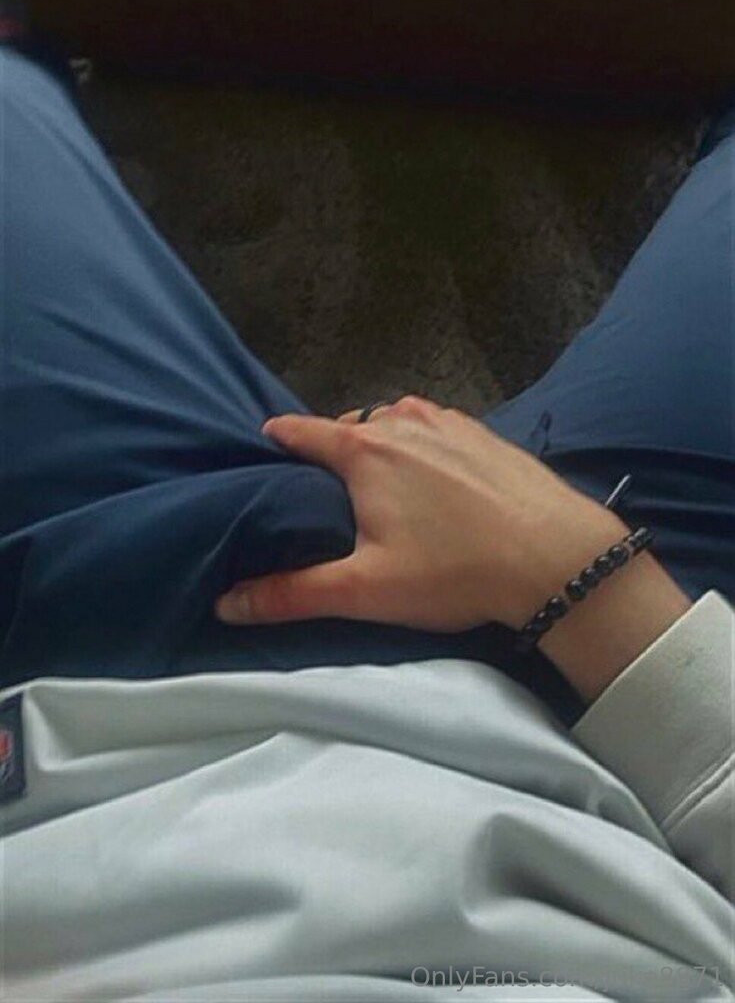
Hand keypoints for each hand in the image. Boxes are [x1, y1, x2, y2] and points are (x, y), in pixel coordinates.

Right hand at [215, 395, 630, 633]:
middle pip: (347, 426)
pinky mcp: (485, 432)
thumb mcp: (366, 590)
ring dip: (379, 446)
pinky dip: (421, 446)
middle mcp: (401, 420)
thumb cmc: (456, 571)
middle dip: (330, 451)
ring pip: (393, 423)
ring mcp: (448, 421)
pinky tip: (435, 482)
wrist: (558, 558)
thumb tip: (227, 604)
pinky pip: (434, 428)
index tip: (263, 453)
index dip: (276, 441)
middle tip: (325, 492)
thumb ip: (291, 594)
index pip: (299, 431)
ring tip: (380, 488)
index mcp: (363, 450)